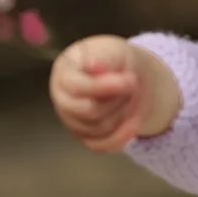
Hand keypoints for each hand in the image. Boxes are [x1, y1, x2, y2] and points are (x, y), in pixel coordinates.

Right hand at [49, 35, 177, 151]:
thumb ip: (103, 58)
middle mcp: (63, 100)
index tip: (131, 79)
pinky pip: (100, 146)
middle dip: (117, 100)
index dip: (105, 86)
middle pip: (90, 111)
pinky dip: (120, 137)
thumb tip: (95, 66)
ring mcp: (72, 121)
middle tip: (133, 84)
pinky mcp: (85, 137)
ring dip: (123, 114)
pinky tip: (135, 123)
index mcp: (64, 74)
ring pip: (99, 129)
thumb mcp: (110, 50)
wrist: (122, 74)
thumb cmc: (112, 59)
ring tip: (133, 96)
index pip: (78, 87)